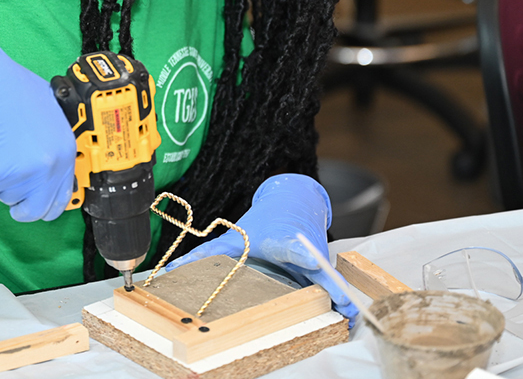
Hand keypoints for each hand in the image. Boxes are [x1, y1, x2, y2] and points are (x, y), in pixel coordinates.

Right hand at [0, 20, 75, 222]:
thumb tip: (46, 158)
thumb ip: (51, 140)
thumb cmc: (8, 87)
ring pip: (7, 198)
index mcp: (63, 149)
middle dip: (21, 207)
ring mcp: (22, 172)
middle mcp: (48, 164)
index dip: (47, 203)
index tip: (37, 203)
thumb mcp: (47, 111)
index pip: (62, 196)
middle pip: (36, 209)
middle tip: (10, 195)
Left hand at [166, 174, 358, 319]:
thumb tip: (173, 269)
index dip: (302, 252)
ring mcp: (316, 258)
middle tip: (342, 307)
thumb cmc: (263, 224)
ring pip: (330, 280)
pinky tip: (348, 320)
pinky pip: (332, 286)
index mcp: (282, 238)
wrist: (292, 202)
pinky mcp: (322, 268)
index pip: (293, 246)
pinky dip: (342, 301)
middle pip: (318, 268)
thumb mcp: (235, 237)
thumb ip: (207, 254)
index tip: (310, 259)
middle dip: (330, 288)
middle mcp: (303, 247)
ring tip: (349, 320)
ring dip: (342, 299)